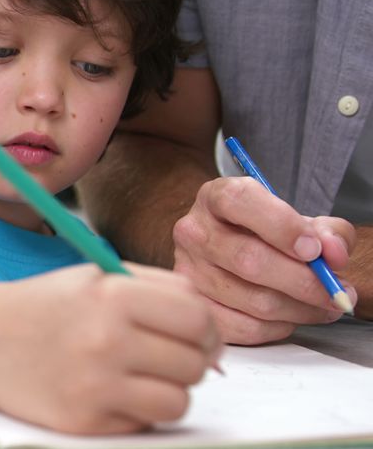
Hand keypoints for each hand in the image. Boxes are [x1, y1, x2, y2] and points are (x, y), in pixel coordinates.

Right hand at [0, 263, 220, 434]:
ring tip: (140, 377)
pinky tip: (109, 392)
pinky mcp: (84, 420)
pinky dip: (136, 411)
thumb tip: (213, 336)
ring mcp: (95, 384)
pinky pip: (144, 424)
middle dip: (190, 361)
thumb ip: (158, 291)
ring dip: (168, 391)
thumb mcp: (97, 278)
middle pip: (195, 363)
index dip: (208, 329)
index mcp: (112, 295)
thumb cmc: (45, 305)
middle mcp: (106, 339)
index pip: (198, 318)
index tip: (199, 336)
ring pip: (179, 401)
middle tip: (164, 357)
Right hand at [172, 176, 357, 344]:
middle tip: (337, 292)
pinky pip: (243, 327)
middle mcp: (193, 231)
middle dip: (304, 281)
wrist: (228, 253)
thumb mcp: (298, 220)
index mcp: (216, 197)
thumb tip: (333, 254)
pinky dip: (277, 328)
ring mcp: (187, 271)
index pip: (241, 202)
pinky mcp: (195, 306)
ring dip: (300, 309)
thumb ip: (327, 231)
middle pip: (249, 260)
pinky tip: (290, 317)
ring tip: (323, 306)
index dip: (282, 226)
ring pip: (253, 300)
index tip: (316, 250)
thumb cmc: (266, 235)